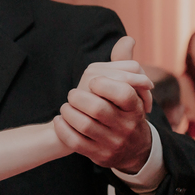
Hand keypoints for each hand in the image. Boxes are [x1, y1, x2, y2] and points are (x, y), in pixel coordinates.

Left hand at [53, 36, 154, 173]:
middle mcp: (126, 127)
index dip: (104, 84)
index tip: (92, 81)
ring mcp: (112, 143)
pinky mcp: (98, 156)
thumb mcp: (132, 91)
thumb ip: (126, 66)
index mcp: (135, 108)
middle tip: (72, 94)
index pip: (123, 92)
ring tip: (65, 106)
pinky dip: (63, 129)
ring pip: (85, 126)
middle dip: (79, 97)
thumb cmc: (127, 112)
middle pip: (99, 109)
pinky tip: (59, 120)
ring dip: (69, 112)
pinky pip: (75, 143)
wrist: (134, 150)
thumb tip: (127, 38)